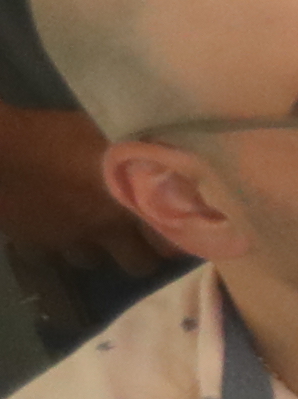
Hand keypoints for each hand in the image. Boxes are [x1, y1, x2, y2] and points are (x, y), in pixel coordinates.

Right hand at [0, 130, 163, 276]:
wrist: (0, 151)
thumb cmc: (59, 134)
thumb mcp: (112, 136)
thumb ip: (142, 157)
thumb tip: (173, 159)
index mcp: (135, 204)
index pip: (174, 243)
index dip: (178, 238)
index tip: (179, 227)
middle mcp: (108, 230)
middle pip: (139, 264)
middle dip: (142, 252)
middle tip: (141, 234)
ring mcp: (70, 242)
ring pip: (94, 262)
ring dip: (98, 250)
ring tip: (94, 228)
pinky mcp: (36, 245)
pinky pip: (52, 258)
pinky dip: (57, 248)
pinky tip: (56, 227)